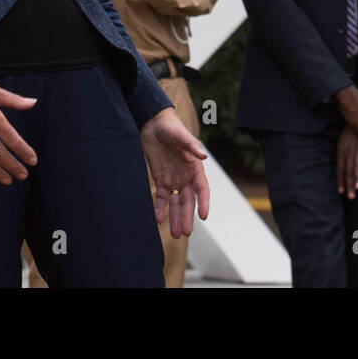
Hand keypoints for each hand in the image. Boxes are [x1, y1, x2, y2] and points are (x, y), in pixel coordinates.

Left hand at [139, 107, 209, 237]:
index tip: (204, 216)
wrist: (153, 124)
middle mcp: (186, 176)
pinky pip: (162, 197)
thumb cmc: (171, 127)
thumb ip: (191, 145)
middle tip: (185, 233)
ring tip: (175, 234)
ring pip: (176, 203)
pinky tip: (159, 219)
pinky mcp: (160, 179)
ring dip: (175, 217)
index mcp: (195, 167)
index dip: (204, 202)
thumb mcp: (181, 135)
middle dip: (187, 217)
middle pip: (188, 201)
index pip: (202, 189)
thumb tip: (203, 156)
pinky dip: (160, 208)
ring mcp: (173, 179)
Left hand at [336, 126, 357, 199]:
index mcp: (341, 153)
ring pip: (356, 167)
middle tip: (350, 197)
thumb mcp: (343, 144)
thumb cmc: (350, 134)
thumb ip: (345, 156)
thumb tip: (345, 167)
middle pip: (348, 172)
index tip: (341, 192)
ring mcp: (356, 151)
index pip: (340, 170)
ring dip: (357, 179)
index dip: (340, 181)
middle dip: (349, 185)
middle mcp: (347, 153)